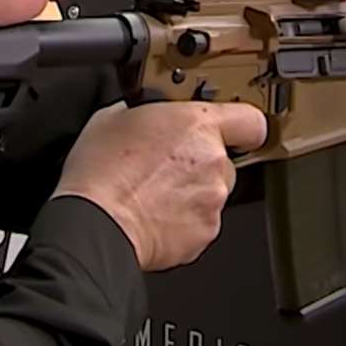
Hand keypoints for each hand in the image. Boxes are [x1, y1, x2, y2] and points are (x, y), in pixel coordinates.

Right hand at [52, 100, 267, 270]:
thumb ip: (147, 112)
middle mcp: (213, 161)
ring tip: (153, 194)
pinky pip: (200, 222)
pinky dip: (183, 220)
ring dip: (191, 192)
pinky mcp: (204, 233)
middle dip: (201, 163)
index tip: (235, 131)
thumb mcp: (114, 116)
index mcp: (197, 125)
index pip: (250, 120)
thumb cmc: (100, 173)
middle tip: (166, 168)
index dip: (243, 126)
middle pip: (224, 160)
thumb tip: (148, 115)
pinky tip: (154, 214)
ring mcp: (212, 200)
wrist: (95, 223)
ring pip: (212, 192)